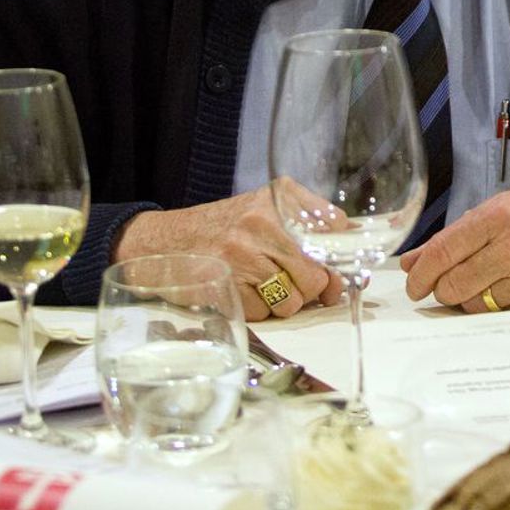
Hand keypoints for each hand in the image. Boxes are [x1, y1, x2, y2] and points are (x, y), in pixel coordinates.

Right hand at [112, 180, 345, 319]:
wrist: (163, 241)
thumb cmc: (224, 230)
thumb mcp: (267, 212)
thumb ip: (309, 231)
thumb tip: (347, 272)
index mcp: (282, 196)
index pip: (336, 229)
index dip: (339, 258)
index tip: (334, 271)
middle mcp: (264, 220)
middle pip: (317, 273)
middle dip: (312, 290)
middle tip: (295, 286)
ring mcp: (242, 252)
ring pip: (293, 299)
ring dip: (284, 304)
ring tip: (265, 287)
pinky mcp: (225, 282)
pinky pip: (265, 313)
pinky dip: (260, 311)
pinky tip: (245, 293)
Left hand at [399, 182, 509, 311]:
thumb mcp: (501, 211)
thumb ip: (455, 237)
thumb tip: (413, 263)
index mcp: (499, 216)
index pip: (442, 252)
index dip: (420, 274)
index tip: (415, 285)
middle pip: (453, 285)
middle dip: (445, 290)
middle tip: (453, 285)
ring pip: (475, 306)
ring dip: (475, 299)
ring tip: (496, 280)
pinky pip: (503, 317)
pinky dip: (502, 308)